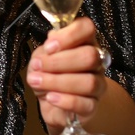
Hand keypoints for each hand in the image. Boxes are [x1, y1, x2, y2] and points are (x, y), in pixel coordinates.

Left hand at [26, 16, 105, 132]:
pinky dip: (65, 101)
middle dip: (59, 61)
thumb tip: (51, 45)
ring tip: (37, 82)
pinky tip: (50, 98)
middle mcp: (96, 62)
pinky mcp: (92, 107)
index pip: (87, 28)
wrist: (57, 106)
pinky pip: (85, 104)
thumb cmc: (50, 75)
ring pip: (89, 82)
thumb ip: (46, 51)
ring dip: (57, 81)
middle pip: (90, 56)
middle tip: (37, 66)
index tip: (49, 46)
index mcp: (84, 42)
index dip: (69, 35)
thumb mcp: (42, 59)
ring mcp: (98, 85)